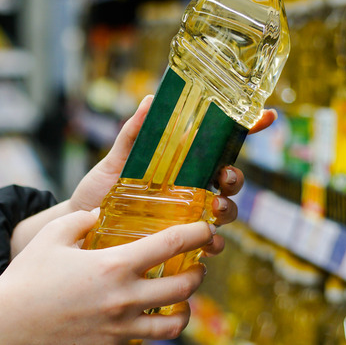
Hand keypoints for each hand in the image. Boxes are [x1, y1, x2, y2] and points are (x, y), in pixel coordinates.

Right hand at [0, 210, 215, 344]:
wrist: (8, 327)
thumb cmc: (28, 278)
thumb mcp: (53, 236)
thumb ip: (82, 219)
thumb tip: (100, 213)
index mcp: (114, 265)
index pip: (172, 245)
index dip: (197, 233)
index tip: (207, 228)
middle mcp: (125, 299)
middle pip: (185, 287)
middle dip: (198, 272)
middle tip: (195, 263)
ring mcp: (122, 328)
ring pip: (176, 323)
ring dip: (186, 306)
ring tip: (180, 296)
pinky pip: (149, 341)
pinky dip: (159, 329)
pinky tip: (150, 316)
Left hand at [69, 96, 276, 252]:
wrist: (78, 228)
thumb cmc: (98, 192)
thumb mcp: (114, 161)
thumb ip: (133, 134)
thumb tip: (149, 100)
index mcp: (180, 163)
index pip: (219, 144)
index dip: (247, 128)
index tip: (267, 115)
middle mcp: (190, 189)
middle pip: (229, 179)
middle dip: (236, 177)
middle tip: (225, 177)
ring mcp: (187, 216)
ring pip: (224, 211)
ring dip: (228, 209)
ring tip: (215, 209)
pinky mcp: (178, 242)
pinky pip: (207, 244)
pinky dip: (214, 244)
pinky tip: (209, 243)